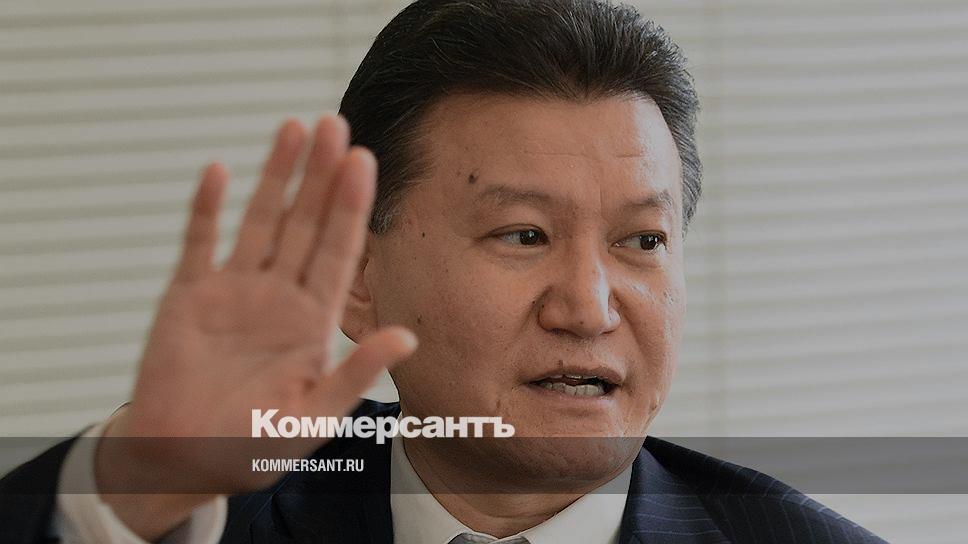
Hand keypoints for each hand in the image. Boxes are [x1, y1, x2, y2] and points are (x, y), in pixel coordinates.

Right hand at [94, 115, 416, 539]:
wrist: (184, 459)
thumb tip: (408, 338)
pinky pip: (200, 243)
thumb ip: (357, 375)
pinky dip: (208, 208)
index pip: (339, 252)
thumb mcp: (312, 417)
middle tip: (336, 124)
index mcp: (313, 321)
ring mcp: (234, 290)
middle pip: (306, 223)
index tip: (365, 163)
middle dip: (321, 175)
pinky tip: (221, 171)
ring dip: (276, 176)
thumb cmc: (251, 445)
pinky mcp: (189, 295)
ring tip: (293, 129)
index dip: (351, 207)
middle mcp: (279, 296)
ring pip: (261, 220)